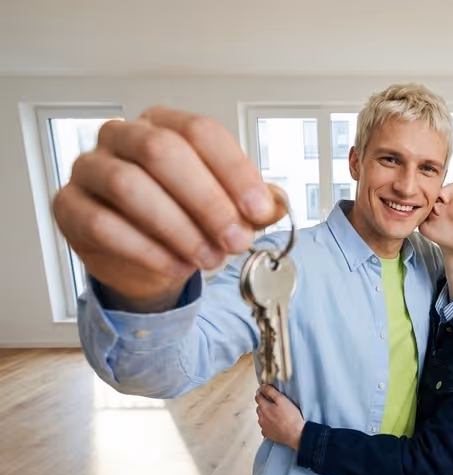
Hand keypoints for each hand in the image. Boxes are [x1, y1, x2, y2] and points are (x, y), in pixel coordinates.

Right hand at [52, 106, 288, 310]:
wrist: (147, 260)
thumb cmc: (185, 220)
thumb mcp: (227, 209)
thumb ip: (253, 204)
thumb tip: (276, 205)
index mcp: (165, 125)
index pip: (200, 131)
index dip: (233, 171)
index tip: (259, 209)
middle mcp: (123, 136)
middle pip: (163, 152)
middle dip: (208, 202)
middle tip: (235, 239)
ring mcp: (90, 168)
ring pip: (129, 185)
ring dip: (178, 228)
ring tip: (208, 257)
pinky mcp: (69, 206)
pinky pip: (102, 223)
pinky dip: (146, 249)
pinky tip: (176, 265)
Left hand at [256, 385, 305, 449]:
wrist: (295, 434)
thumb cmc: (291, 416)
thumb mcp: (282, 399)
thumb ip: (271, 392)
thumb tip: (262, 387)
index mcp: (264, 407)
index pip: (258, 396)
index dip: (262, 392)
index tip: (267, 391)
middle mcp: (261, 417)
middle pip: (259, 407)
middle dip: (264, 403)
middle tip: (274, 403)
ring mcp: (263, 426)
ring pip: (261, 416)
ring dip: (265, 413)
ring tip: (276, 414)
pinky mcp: (267, 434)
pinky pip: (264, 426)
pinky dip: (268, 423)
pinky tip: (275, 423)